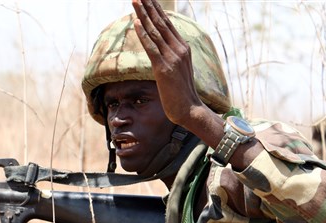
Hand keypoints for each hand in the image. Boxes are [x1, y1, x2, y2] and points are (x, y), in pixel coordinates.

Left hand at [131, 0, 202, 125]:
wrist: (190, 109)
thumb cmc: (182, 93)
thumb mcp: (178, 70)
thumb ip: (171, 57)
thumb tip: (161, 50)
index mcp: (183, 48)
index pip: (167, 24)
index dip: (156, 10)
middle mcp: (179, 49)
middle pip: (161, 23)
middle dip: (149, 6)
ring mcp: (172, 58)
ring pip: (155, 31)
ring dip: (143, 15)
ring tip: (135, 0)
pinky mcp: (164, 69)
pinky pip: (151, 48)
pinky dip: (143, 34)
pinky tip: (136, 22)